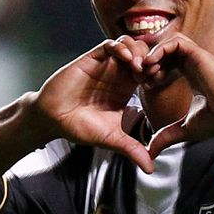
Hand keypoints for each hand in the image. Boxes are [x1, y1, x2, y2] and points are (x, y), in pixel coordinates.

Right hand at [34, 36, 153, 172]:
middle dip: (152, 59)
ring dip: (139, 51)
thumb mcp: (112, 139)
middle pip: (144, 53)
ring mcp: (105, 65)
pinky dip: (122, 47)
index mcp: (126, 88)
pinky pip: (110, 44)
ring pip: (129, 44)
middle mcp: (118, 74)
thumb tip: (151, 169)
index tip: (160, 84)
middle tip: (153, 73)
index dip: (158, 74)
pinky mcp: (92, 58)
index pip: (150, 72)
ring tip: (140, 67)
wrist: (53, 120)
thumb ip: (132, 149)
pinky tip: (127, 60)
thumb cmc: (81, 127)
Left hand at [142, 35, 213, 157]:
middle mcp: (193, 64)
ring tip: (144, 70)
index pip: (166, 63)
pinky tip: (152, 65)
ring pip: (167, 43)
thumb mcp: (184, 129)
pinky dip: (160, 50)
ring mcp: (196, 57)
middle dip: (148, 62)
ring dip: (152, 54)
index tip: (145, 87)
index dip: (152, 72)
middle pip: (164, 51)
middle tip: (139, 77)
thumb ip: (166, 136)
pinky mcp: (199, 53)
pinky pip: (174, 42)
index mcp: (191, 75)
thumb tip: (149, 153)